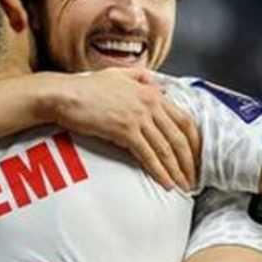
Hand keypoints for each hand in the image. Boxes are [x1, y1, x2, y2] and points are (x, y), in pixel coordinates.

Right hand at [37, 69, 199, 190]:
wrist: (65, 95)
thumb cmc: (87, 87)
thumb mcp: (117, 74)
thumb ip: (139, 76)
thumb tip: (156, 82)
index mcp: (151, 91)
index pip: (184, 119)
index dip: (194, 142)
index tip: (196, 158)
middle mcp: (150, 102)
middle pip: (179, 137)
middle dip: (189, 161)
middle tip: (193, 178)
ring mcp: (139, 116)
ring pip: (166, 148)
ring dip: (176, 171)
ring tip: (182, 187)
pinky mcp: (125, 130)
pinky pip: (148, 155)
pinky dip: (159, 172)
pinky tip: (165, 184)